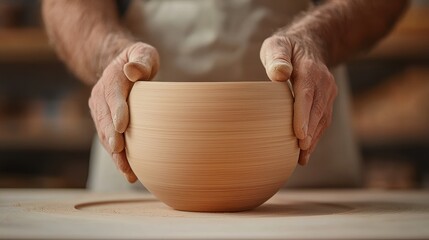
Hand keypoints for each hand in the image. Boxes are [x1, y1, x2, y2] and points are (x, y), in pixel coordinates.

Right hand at [89, 42, 159, 181]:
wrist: (121, 66)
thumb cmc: (139, 61)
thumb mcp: (143, 53)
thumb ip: (141, 60)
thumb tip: (131, 70)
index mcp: (112, 78)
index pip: (114, 94)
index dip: (117, 110)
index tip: (122, 127)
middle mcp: (101, 95)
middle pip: (105, 119)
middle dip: (112, 138)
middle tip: (120, 153)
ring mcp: (100, 109)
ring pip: (104, 134)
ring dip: (114, 153)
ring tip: (127, 171)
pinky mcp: (103, 121)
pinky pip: (108, 140)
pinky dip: (116, 156)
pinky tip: (128, 171)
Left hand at [260, 34, 337, 164]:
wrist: (310, 45)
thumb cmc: (286, 48)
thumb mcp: (277, 45)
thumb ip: (277, 58)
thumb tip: (280, 73)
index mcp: (309, 69)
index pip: (306, 94)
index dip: (303, 116)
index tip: (299, 134)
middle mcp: (323, 82)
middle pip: (316, 111)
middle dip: (310, 133)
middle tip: (300, 152)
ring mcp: (327, 92)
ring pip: (322, 119)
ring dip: (313, 139)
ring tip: (302, 158)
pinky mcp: (326, 101)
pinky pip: (323, 120)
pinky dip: (315, 136)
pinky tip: (306, 151)